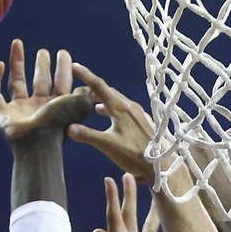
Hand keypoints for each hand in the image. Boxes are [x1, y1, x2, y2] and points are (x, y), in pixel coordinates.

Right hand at [0, 40, 91, 144]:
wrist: (38, 143)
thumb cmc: (58, 124)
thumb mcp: (79, 105)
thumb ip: (85, 93)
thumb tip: (91, 85)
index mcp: (56, 108)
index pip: (60, 84)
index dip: (62, 69)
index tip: (63, 53)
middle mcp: (38, 109)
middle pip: (39, 83)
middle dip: (41, 66)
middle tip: (43, 51)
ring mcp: (19, 111)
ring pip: (16, 83)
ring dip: (16, 63)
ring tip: (18, 42)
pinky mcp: (2, 115)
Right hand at [67, 63, 155, 181]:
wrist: (162, 166)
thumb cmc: (135, 155)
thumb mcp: (108, 146)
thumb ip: (88, 135)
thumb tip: (68, 128)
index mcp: (120, 108)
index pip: (98, 86)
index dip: (85, 75)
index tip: (73, 65)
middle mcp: (130, 107)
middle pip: (107, 91)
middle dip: (92, 89)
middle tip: (79, 91)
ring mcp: (138, 114)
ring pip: (117, 100)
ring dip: (103, 99)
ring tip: (92, 105)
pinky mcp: (143, 122)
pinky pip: (125, 109)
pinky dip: (113, 108)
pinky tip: (111, 117)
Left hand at [94, 173, 168, 231]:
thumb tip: (98, 230)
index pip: (116, 215)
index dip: (113, 196)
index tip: (111, 177)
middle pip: (131, 214)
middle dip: (130, 195)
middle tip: (131, 174)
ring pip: (150, 226)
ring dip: (153, 210)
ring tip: (157, 192)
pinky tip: (180, 222)